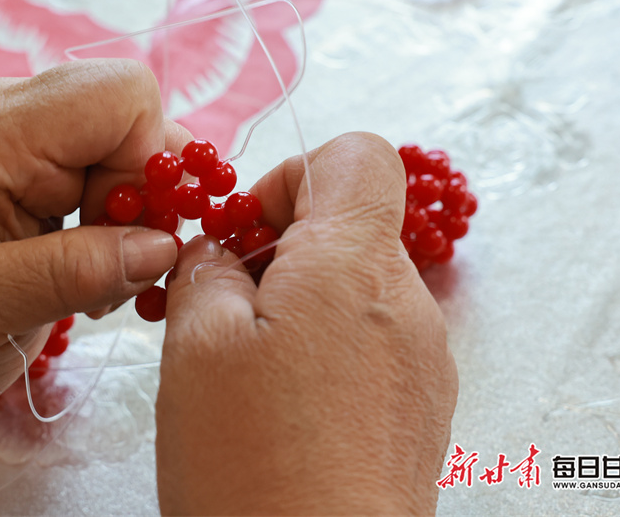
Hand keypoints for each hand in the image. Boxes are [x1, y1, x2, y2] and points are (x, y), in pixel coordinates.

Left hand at [0, 60, 181, 449]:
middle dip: (143, 190)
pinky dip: (134, 217)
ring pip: (140, 141)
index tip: (118, 236)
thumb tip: (163, 246)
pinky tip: (102, 263)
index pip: (119, 97)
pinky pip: (129, 166)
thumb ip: (73, 273)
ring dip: (141, 210)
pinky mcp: (57, 162)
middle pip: (135, 112)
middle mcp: (19, 115)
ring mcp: (39, 135)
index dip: (142, 163)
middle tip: (115, 262)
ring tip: (102, 273)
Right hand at [156, 133, 457, 514]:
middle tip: (224, 309)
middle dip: (280, 250)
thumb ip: (204, 268)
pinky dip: (326, 351)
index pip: (358, 156)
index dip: (293, 176)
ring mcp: (423, 358)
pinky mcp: (422, 406)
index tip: (247, 234)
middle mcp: (405, 302)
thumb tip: (218, 250)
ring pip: (355, 288)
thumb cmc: (252, 463)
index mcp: (352, 265)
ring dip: (299, 305)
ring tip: (249, 372)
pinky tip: (286, 408)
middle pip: (350, 226)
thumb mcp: (195, 344)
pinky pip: (372, 342)